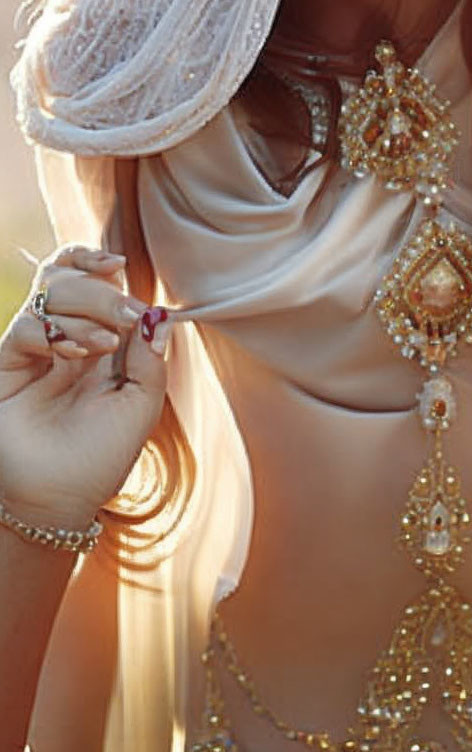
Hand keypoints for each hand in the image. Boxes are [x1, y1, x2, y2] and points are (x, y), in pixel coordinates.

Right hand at [0, 245, 170, 528]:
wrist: (55, 501)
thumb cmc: (100, 458)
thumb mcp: (141, 407)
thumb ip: (151, 360)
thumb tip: (160, 313)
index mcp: (101, 344)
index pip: (95, 283)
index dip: (103, 267)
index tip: (120, 268)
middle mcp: (68, 341)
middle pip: (72, 279)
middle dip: (102, 290)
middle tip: (125, 315)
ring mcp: (36, 351)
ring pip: (48, 294)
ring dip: (83, 308)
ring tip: (103, 344)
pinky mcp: (8, 364)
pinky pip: (27, 326)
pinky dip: (55, 332)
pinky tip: (74, 355)